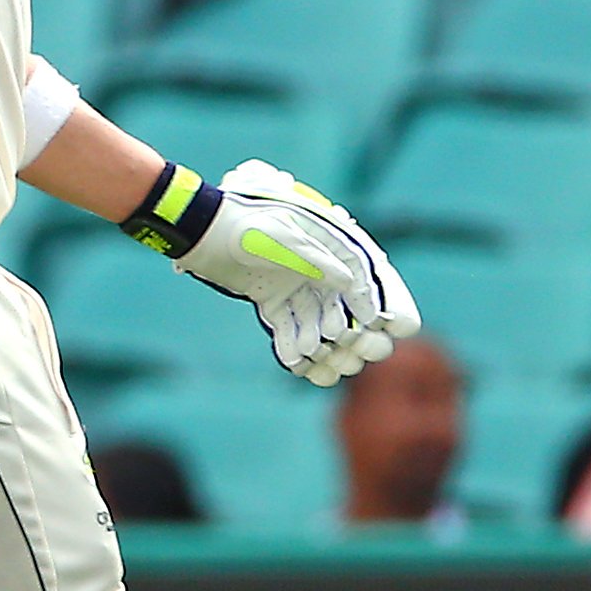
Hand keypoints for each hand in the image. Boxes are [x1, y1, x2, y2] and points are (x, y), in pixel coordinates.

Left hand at [176, 160, 416, 384]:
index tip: (386, 326)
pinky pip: (290, 331)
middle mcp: (318, 272)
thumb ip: (314, 259)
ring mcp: (296, 289)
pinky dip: (293, 349)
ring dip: (321, 346)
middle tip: (351, 351)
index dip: (384, 302)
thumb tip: (347, 282)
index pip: (370, 280)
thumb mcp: (282, 237)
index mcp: (331, 250)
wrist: (204, 232)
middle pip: (349, 311)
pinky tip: (294, 364)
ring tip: (316, 359)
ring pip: (319, 327)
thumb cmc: (246, 226)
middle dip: (354, 335)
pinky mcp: (274, 303)